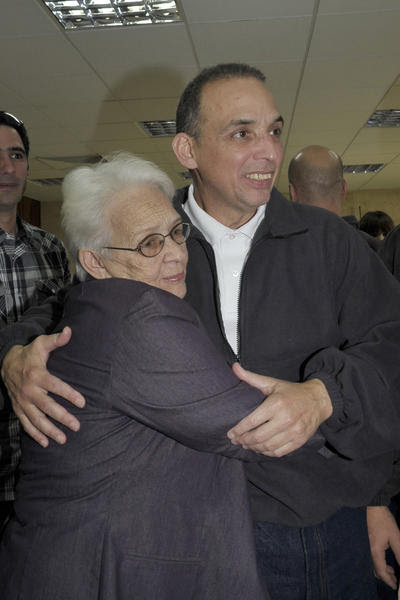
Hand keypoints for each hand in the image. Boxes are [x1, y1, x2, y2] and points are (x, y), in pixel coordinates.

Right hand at [1, 327, 84, 446]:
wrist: (5, 363)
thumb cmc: (29, 354)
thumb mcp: (41, 344)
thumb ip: (56, 340)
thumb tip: (70, 331)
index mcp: (37, 375)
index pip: (55, 386)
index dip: (69, 394)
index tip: (82, 403)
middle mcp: (29, 390)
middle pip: (47, 406)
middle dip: (62, 418)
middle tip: (77, 426)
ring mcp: (22, 401)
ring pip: (36, 419)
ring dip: (49, 431)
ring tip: (63, 440)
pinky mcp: (18, 408)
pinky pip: (26, 423)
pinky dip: (34, 434)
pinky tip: (45, 443)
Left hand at [227, 363, 331, 456]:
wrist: (318, 400)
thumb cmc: (291, 391)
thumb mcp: (271, 382)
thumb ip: (251, 377)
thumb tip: (234, 367)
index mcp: (276, 403)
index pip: (252, 421)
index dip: (239, 430)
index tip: (230, 434)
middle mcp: (286, 418)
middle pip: (259, 437)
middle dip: (244, 440)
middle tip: (236, 441)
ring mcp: (294, 431)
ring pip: (268, 446)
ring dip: (254, 448)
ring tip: (246, 445)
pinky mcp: (300, 440)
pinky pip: (279, 452)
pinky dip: (267, 453)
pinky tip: (260, 449)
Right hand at [367, 505, 399, 589]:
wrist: (373, 508)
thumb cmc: (384, 521)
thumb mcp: (396, 537)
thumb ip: (399, 553)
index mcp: (375, 551)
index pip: (381, 571)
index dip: (389, 580)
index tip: (396, 586)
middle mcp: (368, 551)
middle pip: (376, 570)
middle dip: (386, 577)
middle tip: (396, 580)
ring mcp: (366, 547)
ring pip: (373, 565)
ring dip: (383, 570)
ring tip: (393, 571)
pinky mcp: (367, 544)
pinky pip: (372, 558)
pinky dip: (379, 563)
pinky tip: (386, 561)